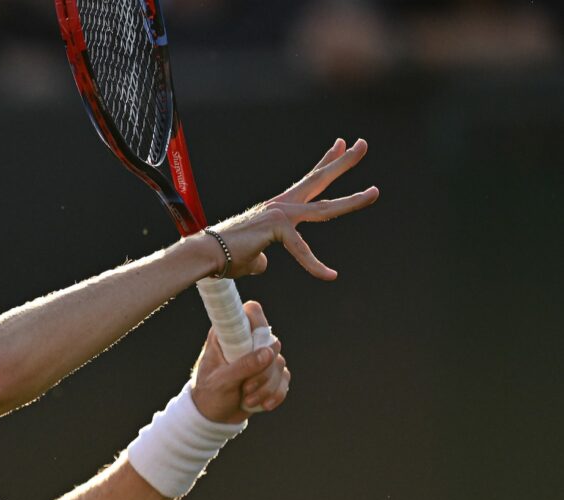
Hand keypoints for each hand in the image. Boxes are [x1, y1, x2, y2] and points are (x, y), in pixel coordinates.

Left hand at [190, 301, 288, 423]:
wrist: (214, 417)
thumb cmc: (210, 393)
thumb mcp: (221, 381)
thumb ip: (243, 366)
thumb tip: (269, 353)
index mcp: (228, 334)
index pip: (250, 312)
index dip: (258, 322)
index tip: (257, 344)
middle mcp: (246, 341)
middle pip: (271, 342)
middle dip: (263, 370)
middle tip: (246, 386)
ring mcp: (260, 357)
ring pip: (279, 363)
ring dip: (266, 387)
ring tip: (247, 399)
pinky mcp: (271, 373)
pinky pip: (285, 378)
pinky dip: (276, 394)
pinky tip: (263, 405)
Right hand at [209, 138, 379, 279]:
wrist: (205, 255)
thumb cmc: (223, 257)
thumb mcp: (250, 257)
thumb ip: (261, 257)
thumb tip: (263, 264)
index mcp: (277, 208)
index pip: (307, 182)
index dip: (325, 163)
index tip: (341, 145)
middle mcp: (281, 205)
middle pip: (318, 179)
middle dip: (343, 162)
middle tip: (362, 144)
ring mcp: (281, 214)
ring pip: (324, 207)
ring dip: (353, 200)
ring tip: (375, 192)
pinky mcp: (278, 228)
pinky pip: (303, 251)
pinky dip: (316, 267)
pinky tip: (329, 276)